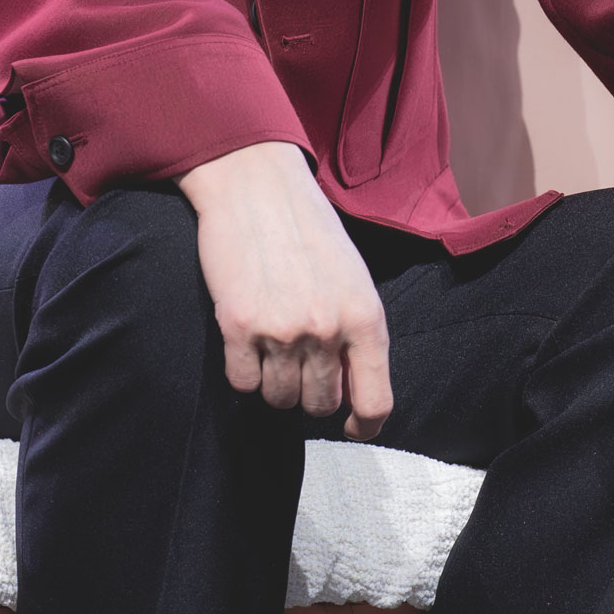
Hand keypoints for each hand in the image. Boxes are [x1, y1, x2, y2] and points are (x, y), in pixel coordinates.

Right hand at [178, 142, 392, 439]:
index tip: (350, 428)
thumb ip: (358, 334)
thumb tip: (351, 389)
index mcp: (366, 319)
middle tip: (298, 361)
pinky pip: (242, 382)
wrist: (256, 186)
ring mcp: (282, 331)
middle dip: (309, 393)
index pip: (376, 403)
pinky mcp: (238, 326)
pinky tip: (246, 339)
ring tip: (271, 343)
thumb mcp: (353, 279)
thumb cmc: (307, 230)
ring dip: (274, 383)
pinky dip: (243, 370)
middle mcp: (327, 330)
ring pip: (279, 399)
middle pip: (320, 405)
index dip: (363, 426)